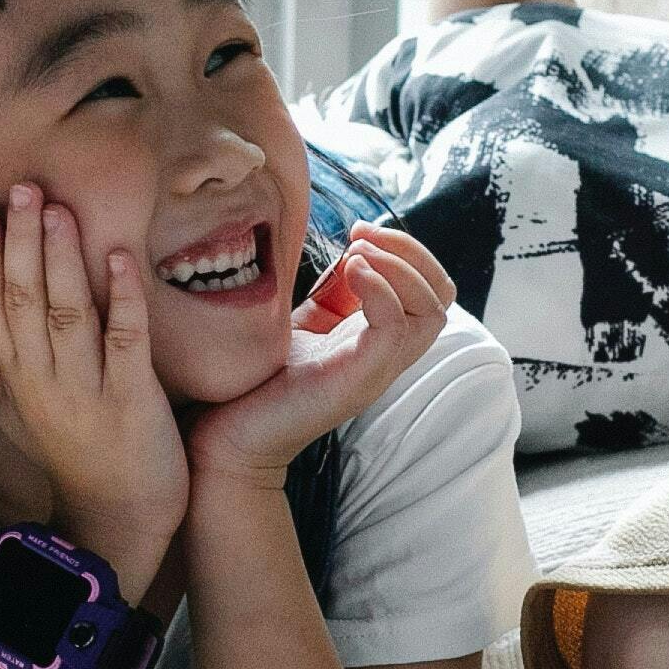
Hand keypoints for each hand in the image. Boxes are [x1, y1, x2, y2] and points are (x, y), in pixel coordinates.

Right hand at [0, 186, 188, 578]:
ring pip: (64, 315)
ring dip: (59, 259)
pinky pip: (124, 342)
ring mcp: (86, 390)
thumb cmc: (72, 457)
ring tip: (56, 209)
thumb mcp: (14, 416)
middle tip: (20, 190)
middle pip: (23, 303)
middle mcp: (44, 382)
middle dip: (19, 243)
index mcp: (17, 380)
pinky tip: (116, 258)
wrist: (117, 519)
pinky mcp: (132, 400)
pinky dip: (120, 298)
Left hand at [183, 223, 454, 489]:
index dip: (405, 249)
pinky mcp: (358, 381)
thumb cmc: (257, 379)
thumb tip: (354, 246)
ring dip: (399, 267)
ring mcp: (376, 370)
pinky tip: (349, 272)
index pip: (430, 287)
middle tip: (360, 236)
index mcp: (376, 337)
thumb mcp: (303, 321)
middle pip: (442, 295)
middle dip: (411, 250)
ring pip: (432, 311)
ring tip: (354, 255)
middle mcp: (386, 355)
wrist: (226, 436)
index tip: (356, 231)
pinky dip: (380, 290)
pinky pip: (396, 329)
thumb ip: (333, 290)